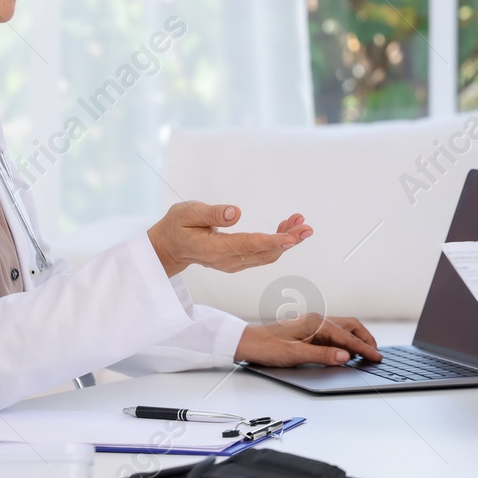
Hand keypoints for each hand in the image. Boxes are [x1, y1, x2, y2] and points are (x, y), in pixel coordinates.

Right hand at [147, 203, 312, 278]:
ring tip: (300, 220)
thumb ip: (211, 214)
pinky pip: (263, 254)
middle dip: (289, 240)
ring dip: (286, 239)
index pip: (248, 246)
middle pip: (264, 253)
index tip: (292, 237)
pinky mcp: (239, 261)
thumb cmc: (177, 226)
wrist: (170, 247)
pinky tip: (286, 227)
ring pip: (267, 254)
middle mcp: (228, 261)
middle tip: (307, 227)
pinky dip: (278, 241)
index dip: (271, 241)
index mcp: (214, 250)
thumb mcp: (187, 213)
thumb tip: (236, 213)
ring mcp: (234, 264)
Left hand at [234, 313, 383, 366]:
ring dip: (356, 339)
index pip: (347, 336)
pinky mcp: (308, 331)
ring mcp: (312, 324)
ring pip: (343, 328)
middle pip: (350, 326)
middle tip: (376, 353)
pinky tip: (345, 350)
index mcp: (316, 323)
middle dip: (365, 339)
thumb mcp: (296, 355)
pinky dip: (345, 340)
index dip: (364, 348)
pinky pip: (334, 333)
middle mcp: (316, 320)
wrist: (247, 342)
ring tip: (365, 352)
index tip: (376, 357)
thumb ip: (322, 355)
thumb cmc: (267, 347)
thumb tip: (346, 357)